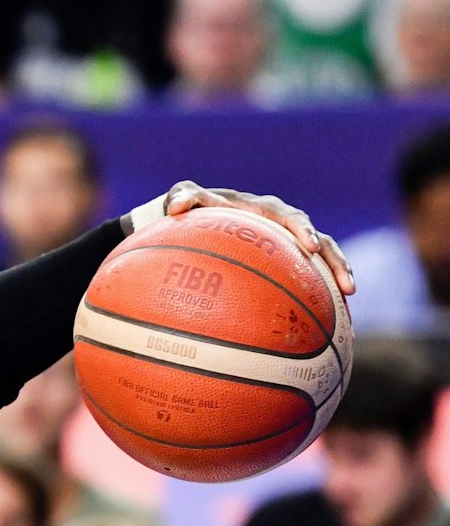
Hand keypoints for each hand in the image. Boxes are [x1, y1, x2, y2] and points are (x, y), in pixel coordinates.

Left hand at [146, 181, 353, 294]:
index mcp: (263, 210)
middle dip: (334, 262)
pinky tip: (328, 326)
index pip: (289, 218)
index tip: (310, 246)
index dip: (302, 230)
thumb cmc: (191, 209)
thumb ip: (182, 198)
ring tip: (348, 305)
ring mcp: (286, 246)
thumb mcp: (183, 200)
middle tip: (346, 286)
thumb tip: (176, 206)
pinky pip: (306, 281)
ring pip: (321, 263)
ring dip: (337, 281)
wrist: (197, 219)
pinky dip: (319, 299)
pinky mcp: (285, 264)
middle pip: (319, 243)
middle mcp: (282, 227)